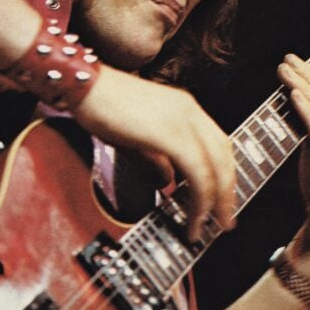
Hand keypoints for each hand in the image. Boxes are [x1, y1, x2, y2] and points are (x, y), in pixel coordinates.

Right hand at [75, 65, 235, 240]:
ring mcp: (183, 119)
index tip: (221, 199)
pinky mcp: (171, 133)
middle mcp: (190, 110)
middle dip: (227, 192)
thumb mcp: (135, 135)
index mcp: (185, 107)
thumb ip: (155, 158)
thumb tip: (167, 180)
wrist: (82, 84)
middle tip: (224, 220)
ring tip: (208, 225)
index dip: (223, 173)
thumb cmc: (101, 105)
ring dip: (215, 201)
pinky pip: (197, 171)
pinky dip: (200, 198)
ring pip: (215, 166)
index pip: (218, 143)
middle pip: (223, 155)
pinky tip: (194, 215)